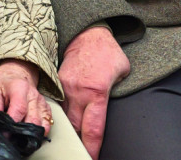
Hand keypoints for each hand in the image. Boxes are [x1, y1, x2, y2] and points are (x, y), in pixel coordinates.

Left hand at [0, 60, 51, 134]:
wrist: (16, 72)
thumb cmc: (3, 81)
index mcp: (19, 88)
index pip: (19, 109)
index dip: (12, 123)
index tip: (5, 131)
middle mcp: (33, 95)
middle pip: (33, 120)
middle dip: (22, 132)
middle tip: (12, 136)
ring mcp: (41, 102)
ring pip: (42, 124)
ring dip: (31, 133)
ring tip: (20, 135)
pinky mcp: (46, 108)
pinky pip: (47, 123)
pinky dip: (40, 131)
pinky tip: (30, 131)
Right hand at [59, 26, 130, 159]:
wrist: (87, 33)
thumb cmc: (108, 53)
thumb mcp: (123, 73)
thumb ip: (117, 93)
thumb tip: (114, 107)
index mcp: (96, 93)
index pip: (93, 129)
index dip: (92, 148)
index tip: (92, 158)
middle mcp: (78, 92)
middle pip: (74, 127)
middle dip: (77, 142)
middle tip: (80, 152)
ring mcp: (65, 86)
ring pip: (63, 116)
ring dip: (68, 129)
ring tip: (72, 141)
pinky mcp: (57, 81)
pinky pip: (58, 104)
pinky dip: (62, 114)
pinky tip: (64, 121)